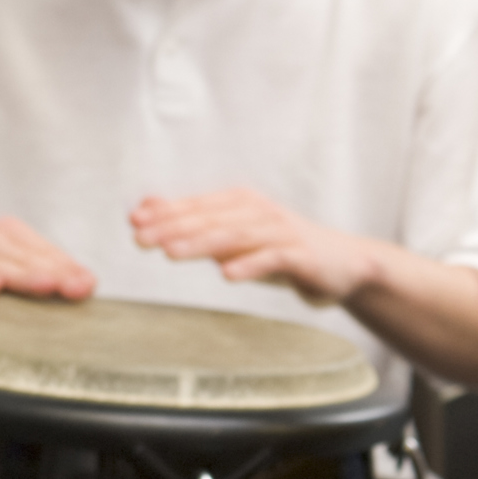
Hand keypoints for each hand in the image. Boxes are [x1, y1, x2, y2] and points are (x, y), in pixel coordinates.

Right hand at [0, 219, 96, 299]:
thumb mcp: (4, 264)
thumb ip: (41, 272)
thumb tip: (88, 284)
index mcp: (10, 235)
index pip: (45, 253)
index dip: (68, 268)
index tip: (89, 286)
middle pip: (26, 258)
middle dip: (54, 273)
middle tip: (79, 288)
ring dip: (23, 276)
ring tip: (49, 287)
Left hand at [130, 189, 381, 307]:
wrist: (344, 265)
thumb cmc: (284, 250)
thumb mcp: (236, 236)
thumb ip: (196, 224)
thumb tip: (147, 209)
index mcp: (241, 204)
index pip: (197, 206)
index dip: (165, 213)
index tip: (133, 222)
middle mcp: (259, 212)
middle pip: (210, 219)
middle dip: (173, 228)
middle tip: (142, 238)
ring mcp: (281, 232)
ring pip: (235, 235)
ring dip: (201, 243)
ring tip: (172, 253)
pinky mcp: (300, 255)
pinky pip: (272, 258)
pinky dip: (250, 264)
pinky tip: (228, 274)